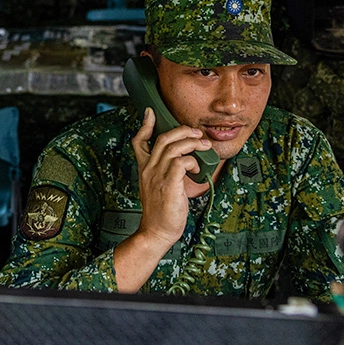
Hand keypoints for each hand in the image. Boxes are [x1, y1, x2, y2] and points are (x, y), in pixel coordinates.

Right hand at [129, 108, 210, 248]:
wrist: (156, 231)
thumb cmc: (161, 211)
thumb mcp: (158, 186)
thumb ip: (166, 171)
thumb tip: (184, 160)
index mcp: (144, 168)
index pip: (139, 141)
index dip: (145, 125)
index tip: (150, 112)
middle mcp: (148, 169)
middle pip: (163, 138)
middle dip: (183, 130)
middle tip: (197, 133)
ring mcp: (157, 176)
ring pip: (174, 147)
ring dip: (192, 143)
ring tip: (204, 146)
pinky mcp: (169, 185)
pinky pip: (181, 162)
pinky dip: (193, 161)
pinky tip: (198, 168)